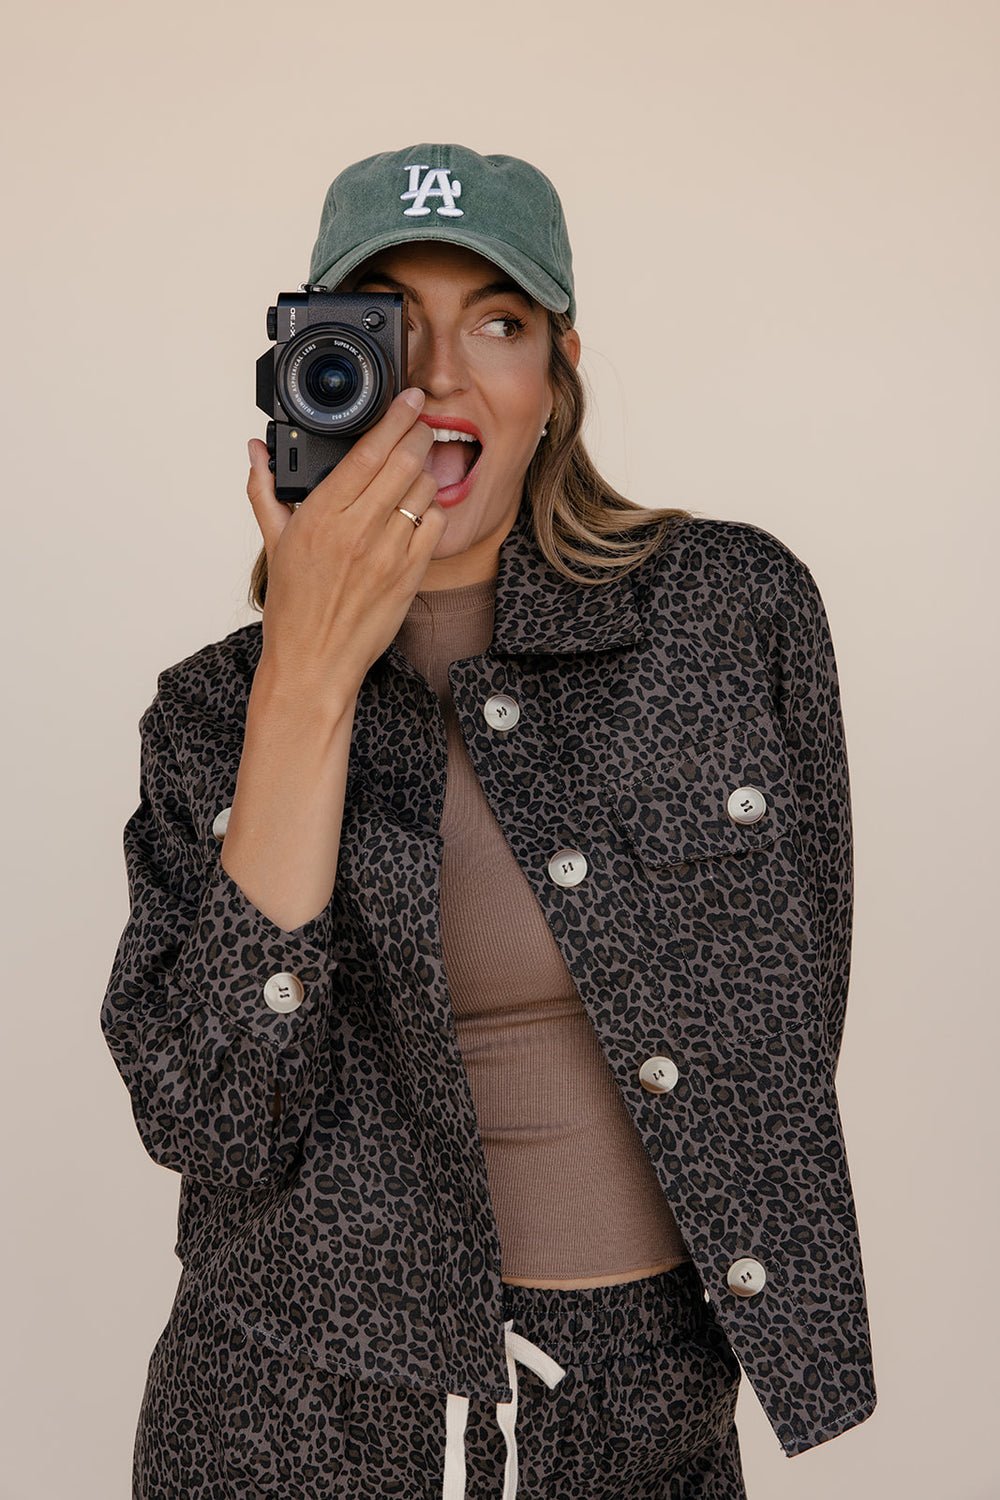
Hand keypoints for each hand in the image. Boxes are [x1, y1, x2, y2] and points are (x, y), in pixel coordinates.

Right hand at [246, 388, 446, 698]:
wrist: (315, 663)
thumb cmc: (293, 608)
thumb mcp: (274, 544)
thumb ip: (266, 490)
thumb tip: (257, 451)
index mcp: (320, 516)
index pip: (368, 451)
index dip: (395, 418)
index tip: (408, 398)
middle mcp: (357, 530)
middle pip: (405, 461)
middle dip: (419, 435)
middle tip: (420, 425)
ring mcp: (388, 553)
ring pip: (425, 489)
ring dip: (426, 472)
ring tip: (415, 471)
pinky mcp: (411, 574)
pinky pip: (434, 524)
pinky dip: (431, 510)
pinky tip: (416, 512)